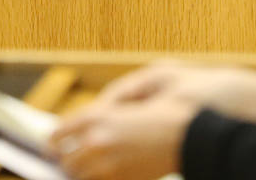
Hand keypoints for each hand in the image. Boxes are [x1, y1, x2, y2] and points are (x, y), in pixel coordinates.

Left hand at [50, 62, 255, 179]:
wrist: (202, 131)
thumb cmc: (177, 100)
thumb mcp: (144, 85)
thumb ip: (114, 100)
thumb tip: (95, 111)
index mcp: (99, 119)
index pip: (59, 134)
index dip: (54, 139)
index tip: (52, 141)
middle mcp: (101, 145)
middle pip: (67, 160)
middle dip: (66, 157)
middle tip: (64, 155)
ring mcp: (115, 167)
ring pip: (83, 177)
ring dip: (82, 171)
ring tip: (84, 167)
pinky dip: (102, 178)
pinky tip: (107, 172)